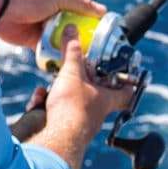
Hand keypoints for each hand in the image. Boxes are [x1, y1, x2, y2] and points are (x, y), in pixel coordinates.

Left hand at [0, 0, 115, 49]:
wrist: (0, 10)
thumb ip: (81, 3)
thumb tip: (101, 11)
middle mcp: (58, 3)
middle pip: (81, 12)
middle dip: (93, 22)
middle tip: (106, 32)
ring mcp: (50, 20)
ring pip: (70, 31)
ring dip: (78, 39)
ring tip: (92, 49)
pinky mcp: (41, 37)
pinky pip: (56, 47)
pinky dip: (62, 51)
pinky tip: (73, 58)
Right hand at [31, 24, 136, 168]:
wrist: (57, 138)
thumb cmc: (72, 110)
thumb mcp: (71, 72)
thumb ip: (71, 50)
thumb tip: (72, 30)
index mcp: (106, 98)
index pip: (126, 91)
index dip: (128, 81)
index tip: (126, 73)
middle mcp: (97, 112)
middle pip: (95, 94)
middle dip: (82, 82)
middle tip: (74, 71)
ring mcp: (82, 122)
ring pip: (73, 103)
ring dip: (59, 93)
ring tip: (48, 89)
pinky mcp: (66, 128)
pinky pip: (58, 113)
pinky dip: (47, 105)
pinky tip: (39, 101)